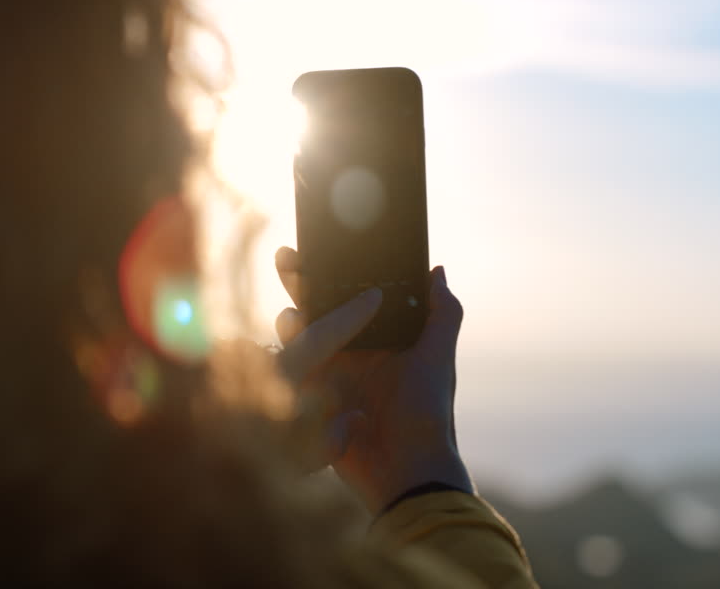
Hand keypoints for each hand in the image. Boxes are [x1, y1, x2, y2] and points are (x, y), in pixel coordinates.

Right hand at [275, 247, 470, 513]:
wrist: (408, 471)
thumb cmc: (428, 413)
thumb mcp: (438, 358)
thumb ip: (442, 313)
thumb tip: (436, 269)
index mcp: (374, 337)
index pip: (344, 294)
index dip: (324, 271)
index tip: (307, 248)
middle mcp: (346, 352)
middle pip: (312, 308)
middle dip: (297, 283)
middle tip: (287, 260)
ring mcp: (323, 377)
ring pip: (293, 338)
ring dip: (289, 322)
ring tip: (293, 319)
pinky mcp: (305, 405)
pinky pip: (284, 376)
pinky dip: (278, 361)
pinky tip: (278, 349)